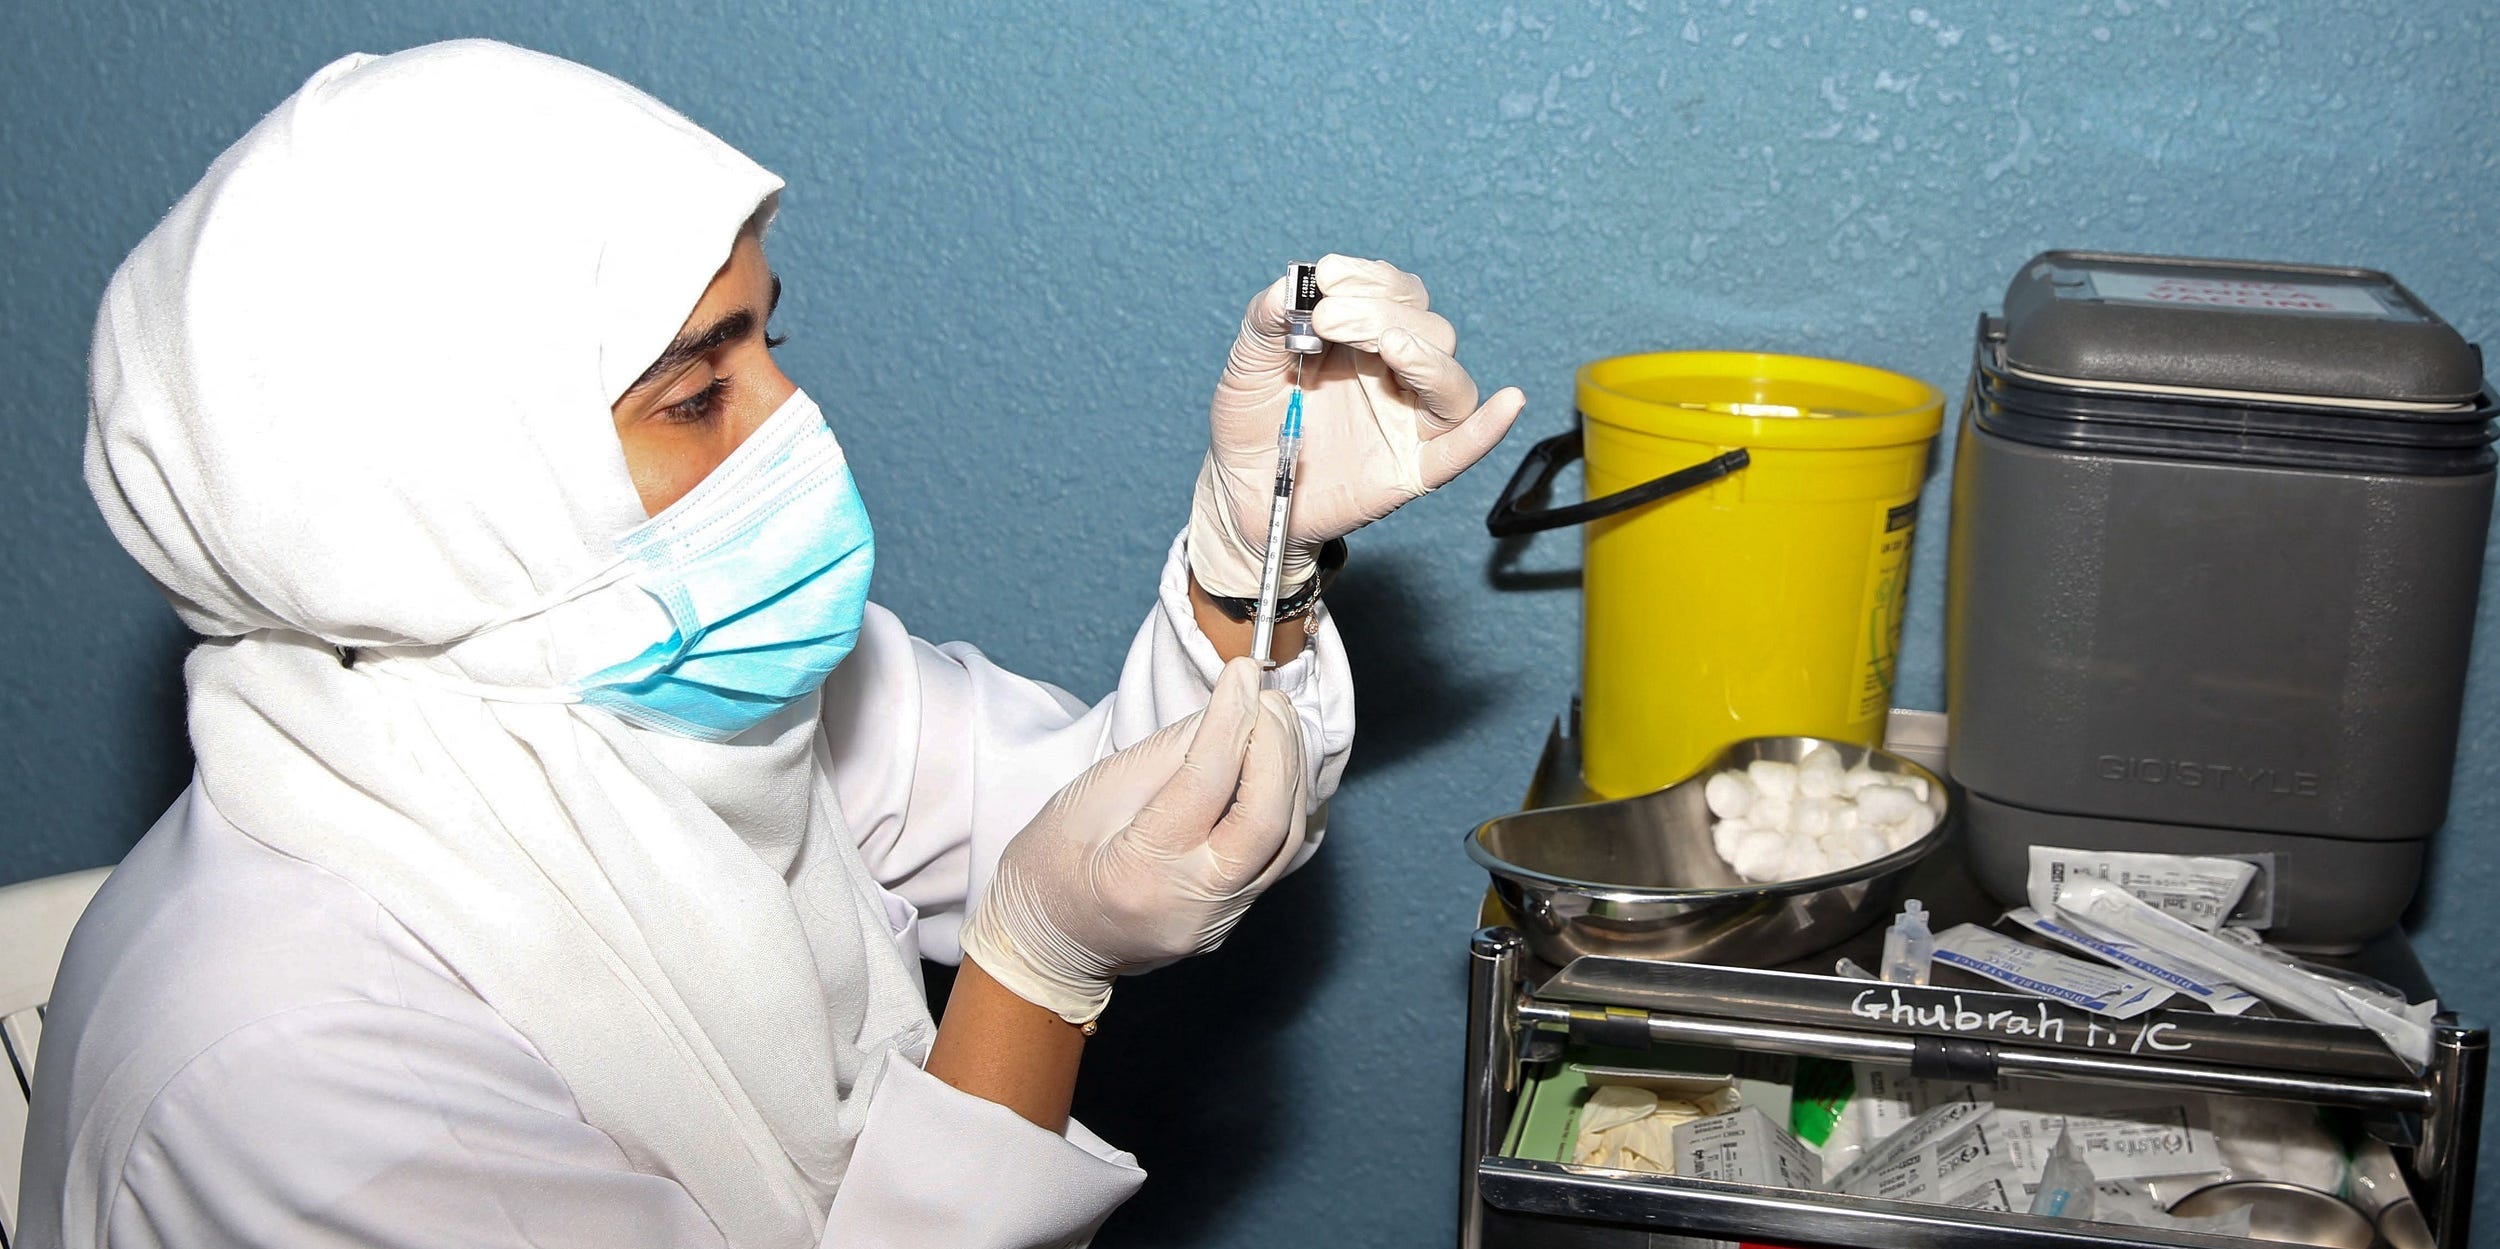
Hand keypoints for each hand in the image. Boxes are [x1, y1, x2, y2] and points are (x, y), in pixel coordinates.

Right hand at [960, 658, 1308, 1022]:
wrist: (1047, 943)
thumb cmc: (1053, 867)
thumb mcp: (1092, 797)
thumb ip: (1166, 755)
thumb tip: (1224, 711)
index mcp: (1141, 872)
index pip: (1206, 782)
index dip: (1230, 718)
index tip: (1241, 674)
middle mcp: (1191, 906)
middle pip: (1266, 821)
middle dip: (1278, 748)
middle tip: (1269, 698)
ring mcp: (1217, 921)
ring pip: (1285, 842)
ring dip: (1290, 772)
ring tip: (1278, 720)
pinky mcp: (1230, 920)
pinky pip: (1275, 857)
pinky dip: (1281, 803)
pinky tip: (1274, 764)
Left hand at [1186, 255, 1526, 597]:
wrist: (1241, 492)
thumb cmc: (1252, 424)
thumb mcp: (1247, 362)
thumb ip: (1267, 319)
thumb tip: (1292, 284)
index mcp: (1367, 339)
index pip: (1397, 293)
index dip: (1370, 279)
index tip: (1327, 277)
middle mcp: (1398, 374)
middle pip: (1428, 330)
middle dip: (1381, 313)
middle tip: (1328, 320)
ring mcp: (1409, 421)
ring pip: (1450, 381)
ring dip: (1425, 355)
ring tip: (1386, 344)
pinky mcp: (1412, 469)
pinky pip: (1461, 449)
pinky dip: (1488, 428)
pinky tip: (1508, 404)